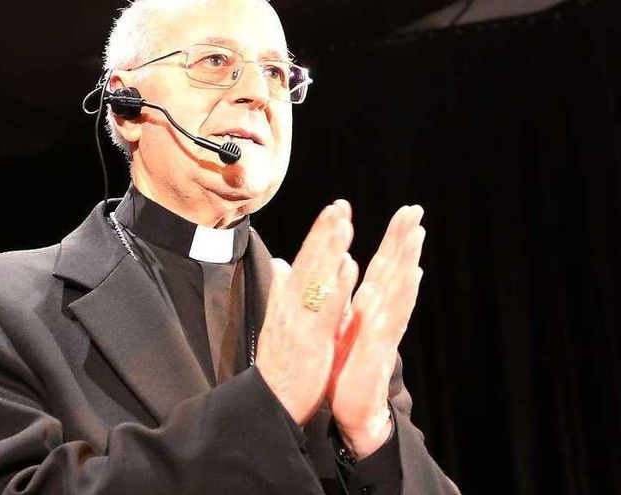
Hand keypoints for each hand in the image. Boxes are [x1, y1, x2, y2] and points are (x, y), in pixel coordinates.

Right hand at [255, 200, 359, 425]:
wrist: (271, 401)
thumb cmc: (281, 363)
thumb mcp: (278, 321)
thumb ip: (280, 288)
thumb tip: (280, 261)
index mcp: (286, 301)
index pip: (303, 259)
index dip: (318, 234)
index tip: (333, 210)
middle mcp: (290, 306)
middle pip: (308, 261)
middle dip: (325, 231)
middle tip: (341, 205)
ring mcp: (299, 321)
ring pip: (316, 278)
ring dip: (331, 249)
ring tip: (345, 223)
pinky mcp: (310, 340)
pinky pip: (326, 308)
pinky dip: (337, 285)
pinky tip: (349, 266)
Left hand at [327, 205, 425, 458]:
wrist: (350, 411)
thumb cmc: (346, 368)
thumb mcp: (341, 327)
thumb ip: (344, 298)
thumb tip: (346, 270)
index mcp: (369, 307)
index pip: (383, 266)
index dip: (394, 239)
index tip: (405, 211)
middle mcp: (380, 315)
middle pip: (395, 272)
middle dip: (405, 241)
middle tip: (417, 210)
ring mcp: (382, 332)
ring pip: (397, 292)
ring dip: (407, 264)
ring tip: (416, 238)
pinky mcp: (377, 352)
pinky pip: (388, 324)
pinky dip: (397, 303)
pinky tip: (406, 284)